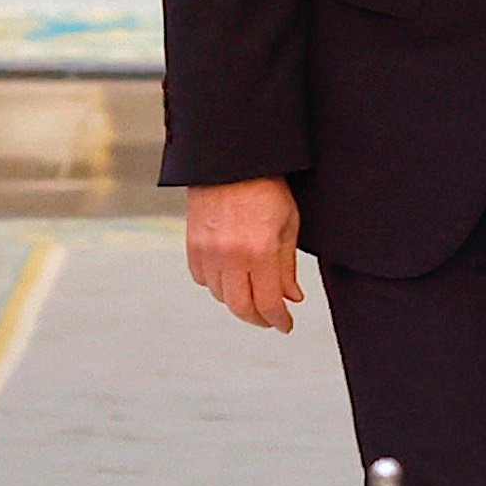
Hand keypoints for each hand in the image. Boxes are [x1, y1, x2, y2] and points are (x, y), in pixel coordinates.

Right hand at [187, 177, 303, 332]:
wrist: (231, 160)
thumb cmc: (267, 186)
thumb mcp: (289, 224)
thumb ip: (288, 266)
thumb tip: (292, 298)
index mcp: (260, 250)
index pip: (269, 302)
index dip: (279, 320)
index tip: (286, 325)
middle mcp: (230, 256)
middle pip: (241, 307)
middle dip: (258, 319)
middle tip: (271, 319)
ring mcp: (208, 251)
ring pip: (220, 296)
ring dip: (238, 301)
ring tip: (254, 295)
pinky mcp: (192, 245)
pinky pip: (203, 279)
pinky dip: (217, 284)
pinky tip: (231, 276)